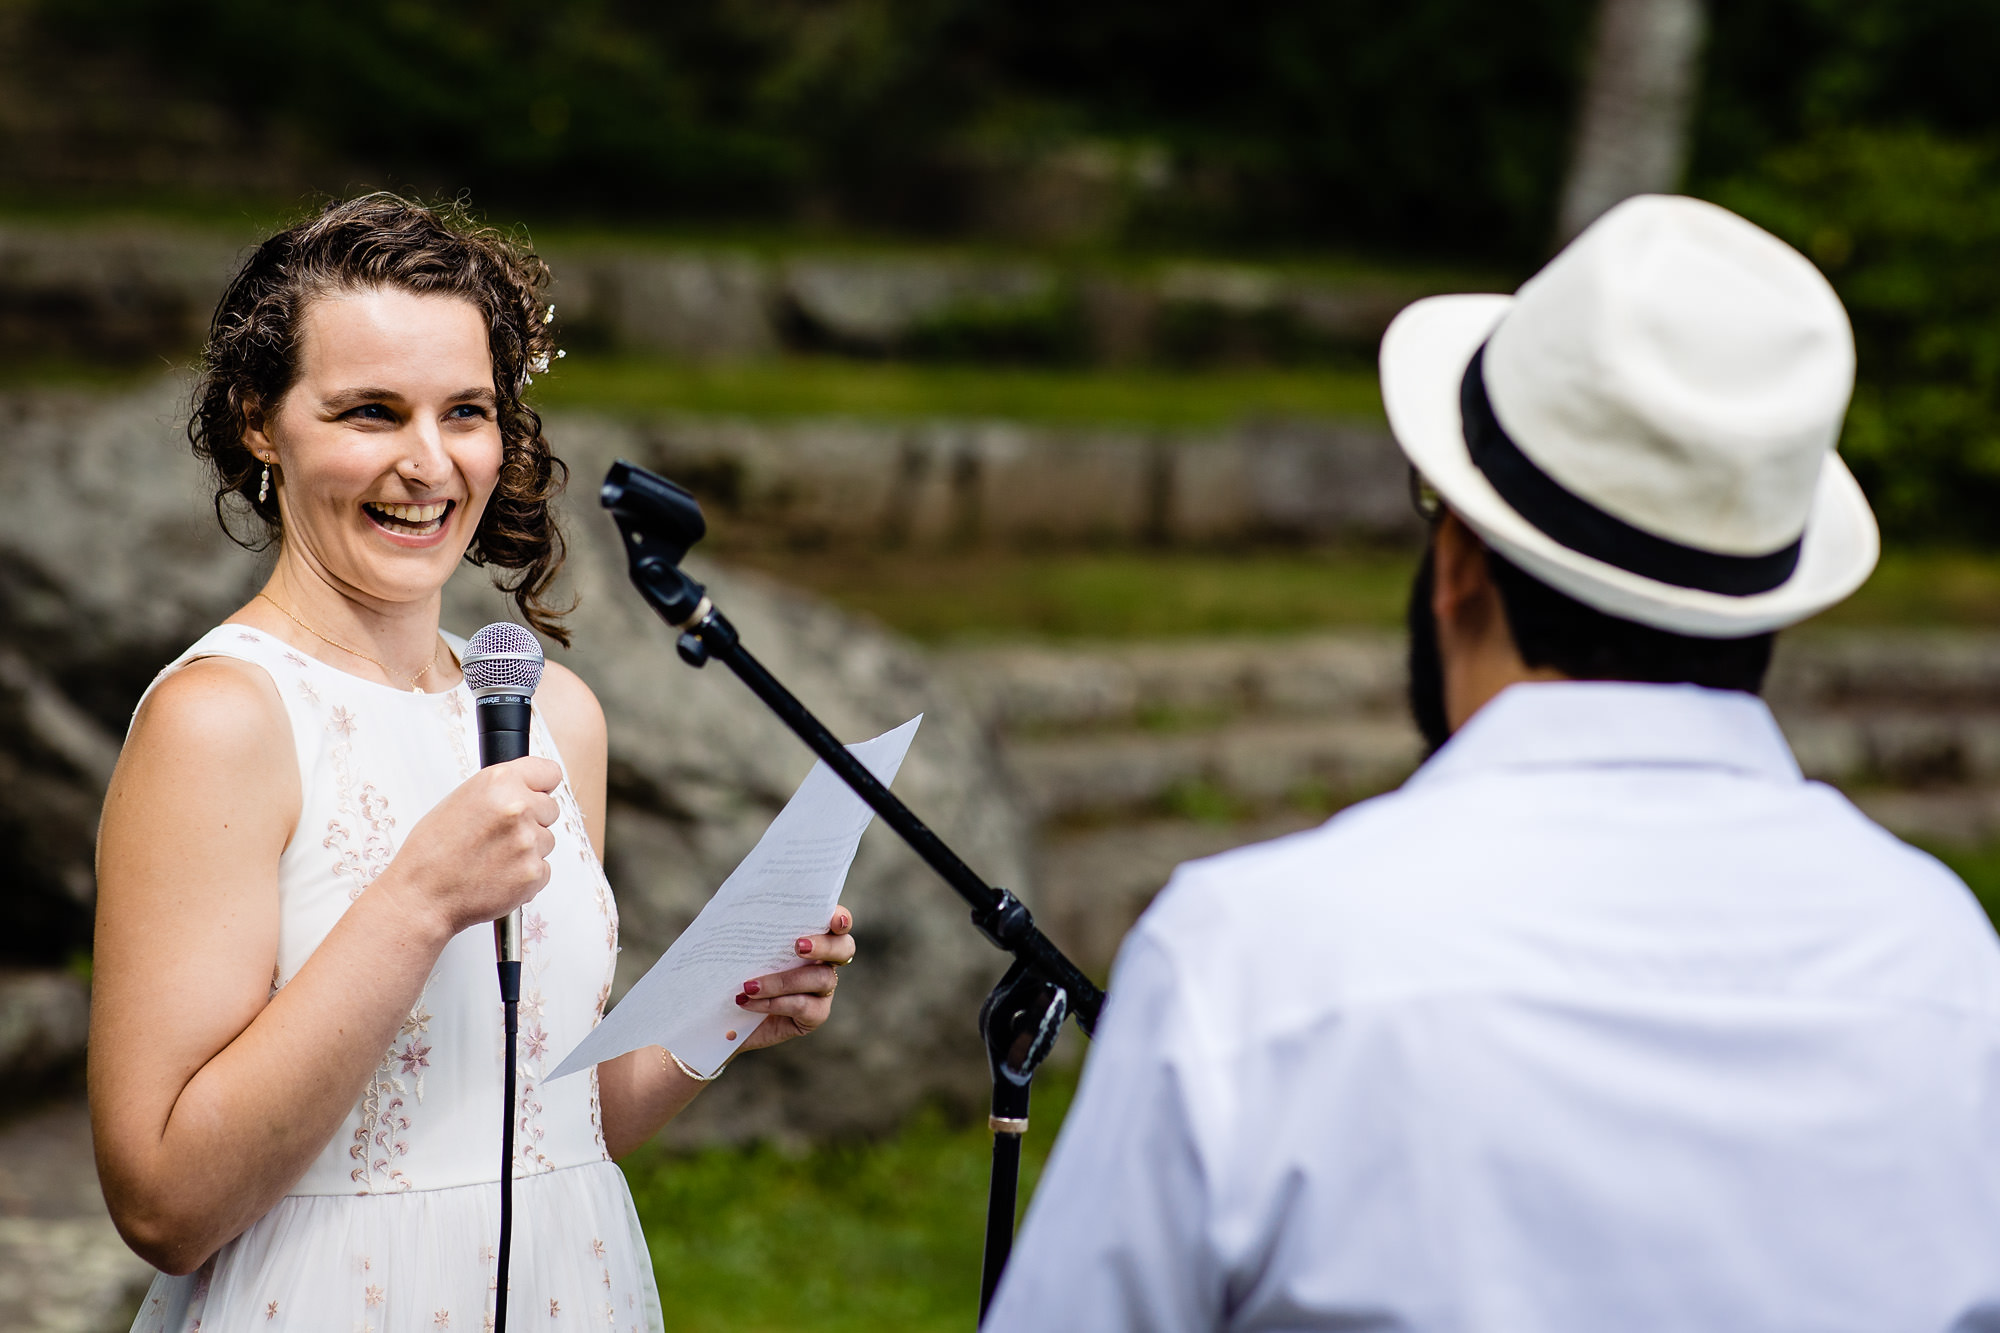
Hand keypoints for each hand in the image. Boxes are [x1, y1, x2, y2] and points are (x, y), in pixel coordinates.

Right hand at [376, 756, 563, 938]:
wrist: (421, 896)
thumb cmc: (431, 853)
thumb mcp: (459, 801)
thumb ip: (498, 792)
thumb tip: (524, 790)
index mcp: (498, 783)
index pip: (549, 773)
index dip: (541, 787)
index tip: (536, 795)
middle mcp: (517, 808)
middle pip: (551, 808)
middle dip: (533, 821)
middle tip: (500, 836)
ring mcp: (528, 841)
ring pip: (547, 840)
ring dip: (528, 850)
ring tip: (492, 858)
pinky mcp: (534, 872)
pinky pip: (543, 869)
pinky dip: (526, 874)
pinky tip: (498, 875)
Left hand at [733, 908, 854, 1052]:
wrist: (721, 1015)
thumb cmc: (730, 970)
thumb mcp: (734, 942)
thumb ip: (747, 922)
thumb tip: (742, 897)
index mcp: (810, 935)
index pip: (836, 922)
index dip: (841, 919)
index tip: (833, 920)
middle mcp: (823, 961)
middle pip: (843, 948)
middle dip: (824, 945)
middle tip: (798, 946)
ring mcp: (821, 991)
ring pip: (821, 979)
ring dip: (783, 981)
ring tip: (750, 985)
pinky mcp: (813, 1016)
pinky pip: (804, 1007)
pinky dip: (775, 1003)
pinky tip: (748, 1002)